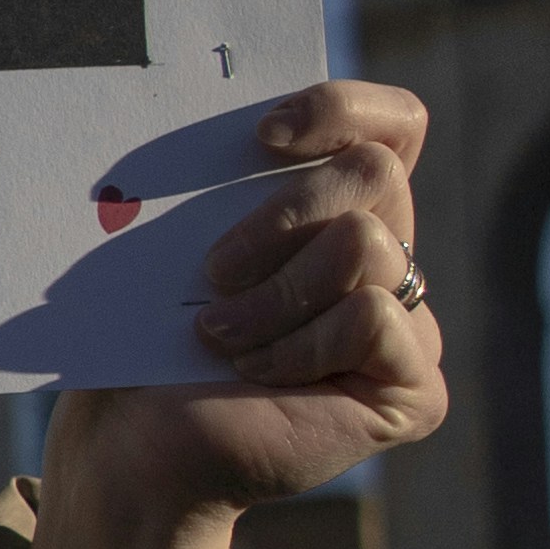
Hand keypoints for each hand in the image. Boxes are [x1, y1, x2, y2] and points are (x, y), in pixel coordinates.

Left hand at [18, 79, 442, 548]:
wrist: (135, 441)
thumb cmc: (148, 337)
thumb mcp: (185, 242)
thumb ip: (229, 183)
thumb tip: (217, 111)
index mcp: (338, 212)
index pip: (393, 124)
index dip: (342, 108)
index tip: (262, 134)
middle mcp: (388, 260)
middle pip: (376, 173)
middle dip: (281, 214)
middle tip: (213, 273)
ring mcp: (410, 325)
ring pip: (368, 243)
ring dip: (274, 293)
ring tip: (219, 336)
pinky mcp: (414, 389)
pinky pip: (374, 317)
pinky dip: (299, 344)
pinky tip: (256, 372)